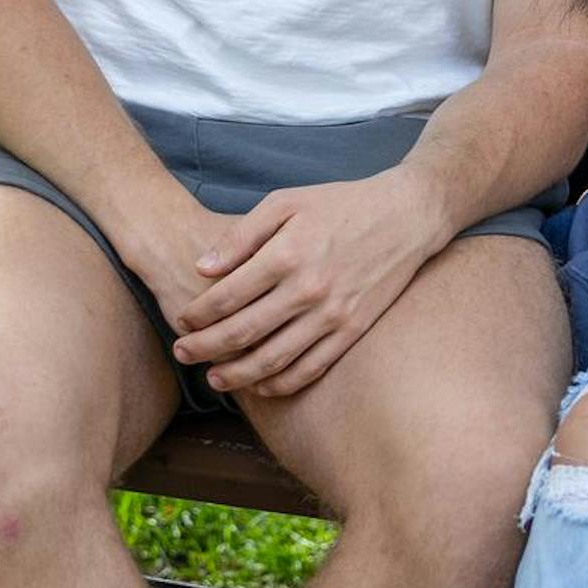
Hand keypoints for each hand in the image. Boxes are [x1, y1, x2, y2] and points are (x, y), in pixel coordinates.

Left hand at [155, 170, 447, 398]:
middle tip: (182, 355)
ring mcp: (332, 315)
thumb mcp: (286, 202)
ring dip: (236, 374)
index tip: (182, 322)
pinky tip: (259, 384)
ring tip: (213, 378)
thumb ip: (241, 236)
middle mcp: (307, 290)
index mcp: (286, 255)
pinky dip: (280, 383)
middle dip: (205, 348)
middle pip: (242, 333)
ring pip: (273, 359)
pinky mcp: (352, 331)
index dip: (197, 315)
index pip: (226, 297)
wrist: (405, 216)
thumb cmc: (340, 204)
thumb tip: (203, 269)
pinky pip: (310, 368)